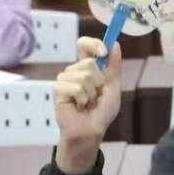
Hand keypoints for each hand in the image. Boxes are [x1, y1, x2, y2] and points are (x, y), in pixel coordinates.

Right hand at [54, 37, 122, 174]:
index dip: (93, 43)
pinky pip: (75, 86)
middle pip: (88, 62)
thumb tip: (115, 43)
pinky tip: (79, 106)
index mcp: (87, 68)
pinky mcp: (58, 90)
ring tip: (87, 103)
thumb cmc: (101, 111)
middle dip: (99, 81)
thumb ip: (114, 66)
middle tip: (96, 95)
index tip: (103, 51)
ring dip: (91, 93)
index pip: (84, 45)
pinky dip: (82, 98)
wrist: (91, 130)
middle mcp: (74, 71)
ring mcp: (65, 79)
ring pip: (83, 75)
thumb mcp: (113, 86)